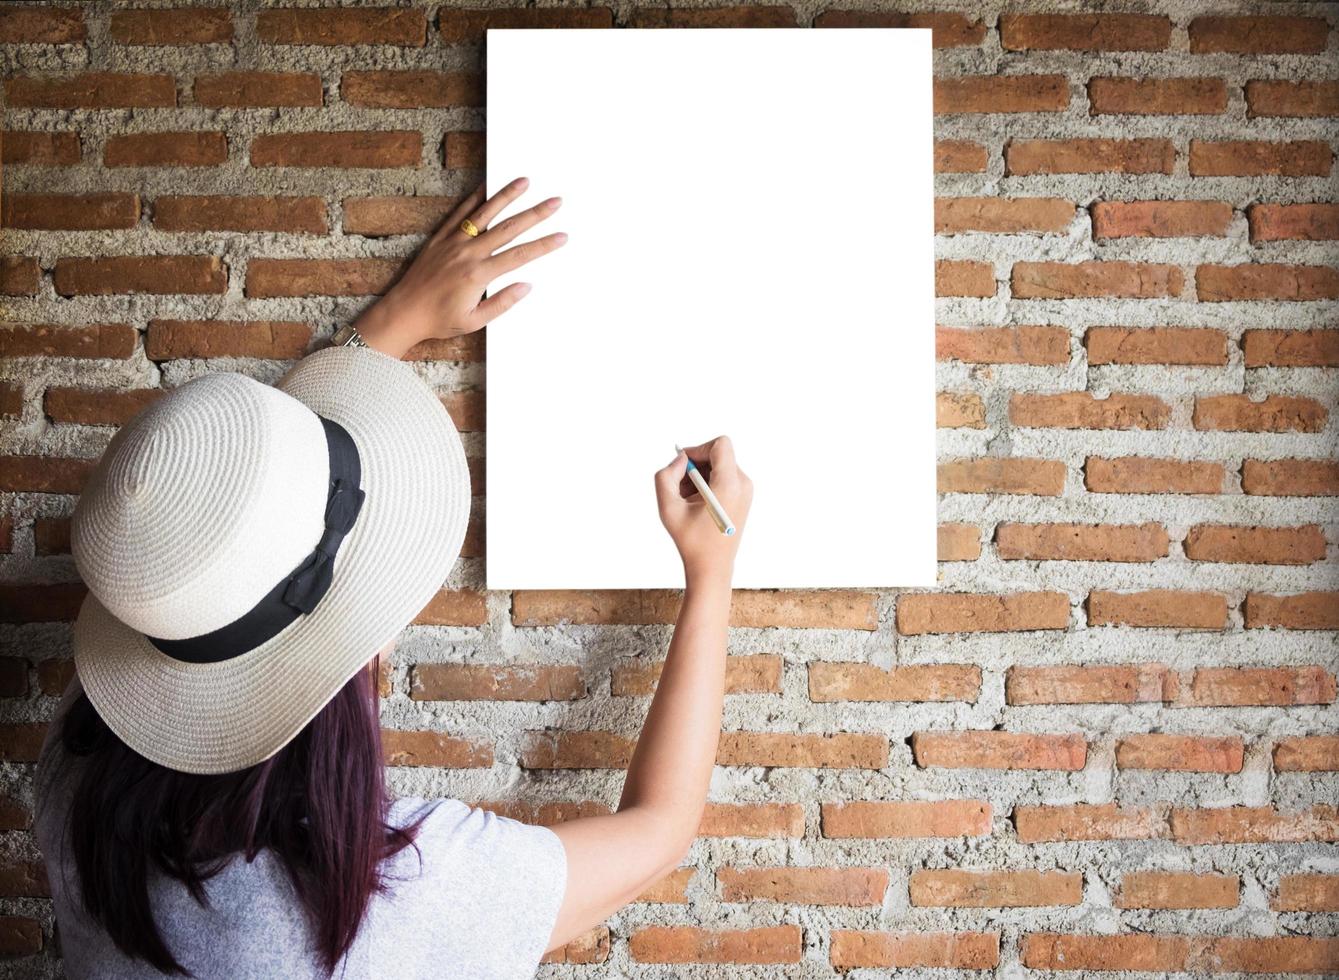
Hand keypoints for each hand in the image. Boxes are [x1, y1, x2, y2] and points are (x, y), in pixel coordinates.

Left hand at [353, 177, 565, 356]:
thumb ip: (502, 303)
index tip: (561, 236)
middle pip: (509, 229)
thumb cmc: (439, 320)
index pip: (520, 256)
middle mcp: (468, 253)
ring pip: (485, 214)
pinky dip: (474, 198)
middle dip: (535, 214)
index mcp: (479, 275)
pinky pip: (460, 213)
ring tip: (524, 181)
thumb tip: (525, 286)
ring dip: (506, 196)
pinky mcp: (440, 238)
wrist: (404, 312)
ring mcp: (453, 242)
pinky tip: (486, 186)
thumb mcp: (475, 321)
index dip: (543, 245)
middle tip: (554, 202)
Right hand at [654, 436, 751, 584]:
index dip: (698, 449)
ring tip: (688, 501)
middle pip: (719, 455)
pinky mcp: (744, 498)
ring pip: (720, 466)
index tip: (684, 465)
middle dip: (696, 466)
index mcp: (730, 485)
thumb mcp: (668, 508)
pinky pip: (725, 478)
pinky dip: (708, 485)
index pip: (720, 445)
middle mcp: (743, 485)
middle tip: (680, 488)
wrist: (712, 567)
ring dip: (700, 477)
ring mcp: (746, 492)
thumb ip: (666, 476)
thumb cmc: (690, 541)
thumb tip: (680, 460)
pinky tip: (697, 505)